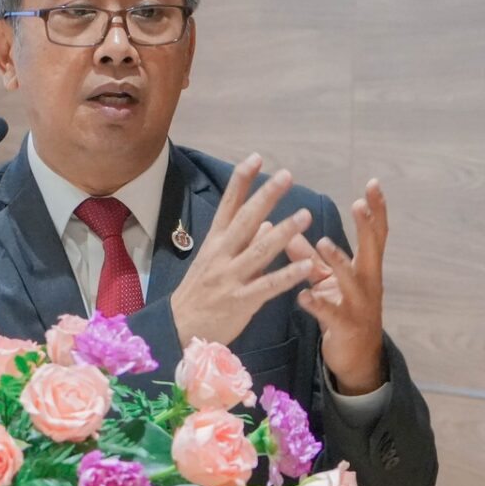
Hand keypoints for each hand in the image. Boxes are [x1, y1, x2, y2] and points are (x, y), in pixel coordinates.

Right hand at [169, 154, 323, 348]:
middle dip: (266, 196)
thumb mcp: (215, 262)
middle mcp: (222, 254)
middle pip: (246, 220)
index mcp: (214, 242)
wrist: (178, 328)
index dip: (242, 181)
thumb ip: (244, 242)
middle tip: (286, 175)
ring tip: (306, 214)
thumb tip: (268, 222)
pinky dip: (287, 275)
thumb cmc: (199, 293)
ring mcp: (230, 277)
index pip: (228, 204)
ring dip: (284, 231)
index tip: (256, 157)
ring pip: (260, 250)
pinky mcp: (241, 301)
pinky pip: (268, 286)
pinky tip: (306, 266)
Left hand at [289, 179, 387, 393]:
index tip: (373, 184)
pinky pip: (330, 314)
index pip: (375, 234)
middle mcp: (368, 283)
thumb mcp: (328, 281)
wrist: (357, 358)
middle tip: (359, 204)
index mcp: (366, 268)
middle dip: (367, 227)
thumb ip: (311, 257)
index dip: (376, 210)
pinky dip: (317, 304)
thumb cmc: (343, 311)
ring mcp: (359, 306)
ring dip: (338, 261)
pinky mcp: (345, 327)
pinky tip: (303, 296)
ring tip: (323, 243)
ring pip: (352, 281)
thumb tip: (290, 230)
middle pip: (372, 250)